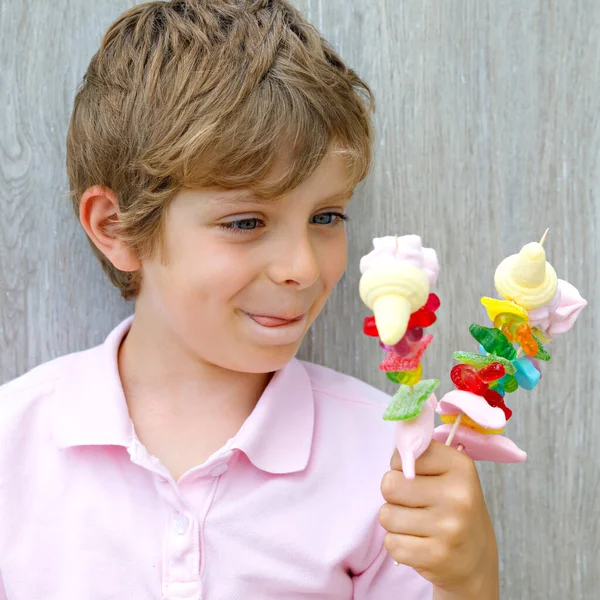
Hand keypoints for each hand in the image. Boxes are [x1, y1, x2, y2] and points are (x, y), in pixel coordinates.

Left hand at [379, 440, 498, 598]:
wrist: (476, 560)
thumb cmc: (452, 507)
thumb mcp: (447, 473)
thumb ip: (420, 455)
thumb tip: (398, 441)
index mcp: (460, 466)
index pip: (403, 456)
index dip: (401, 468)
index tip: (416, 478)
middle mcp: (458, 495)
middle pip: (389, 484)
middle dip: (394, 495)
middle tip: (413, 503)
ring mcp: (448, 528)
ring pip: (386, 515)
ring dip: (395, 521)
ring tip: (416, 524)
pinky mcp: (436, 556)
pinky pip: (391, 543)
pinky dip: (398, 544)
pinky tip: (418, 543)